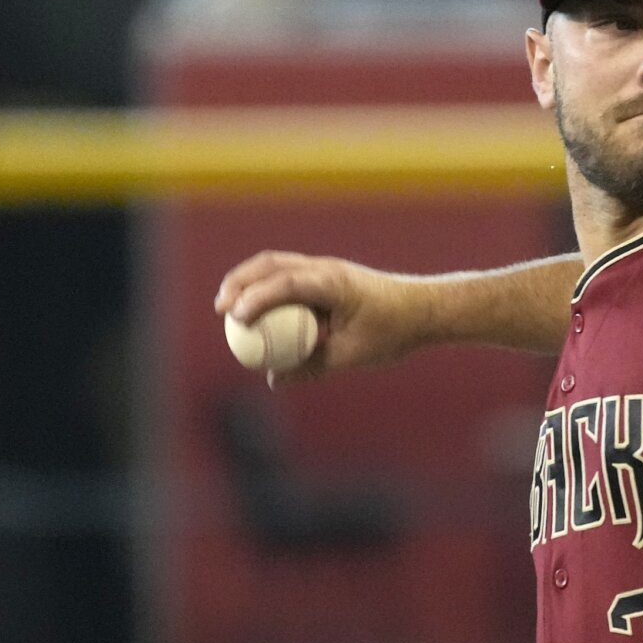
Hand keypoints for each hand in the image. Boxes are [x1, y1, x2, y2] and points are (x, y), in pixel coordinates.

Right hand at [214, 251, 421, 381]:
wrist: (422, 309)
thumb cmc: (393, 332)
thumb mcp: (352, 355)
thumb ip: (311, 366)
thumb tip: (273, 379)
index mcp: (334, 283)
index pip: (286, 282)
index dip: (256, 297)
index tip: (234, 317)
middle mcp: (325, 269)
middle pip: (271, 264)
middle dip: (239, 282)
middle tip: (220, 309)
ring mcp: (323, 269)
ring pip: (276, 266)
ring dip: (249, 282)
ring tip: (228, 309)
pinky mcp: (324, 277)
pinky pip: (287, 278)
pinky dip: (266, 290)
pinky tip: (255, 313)